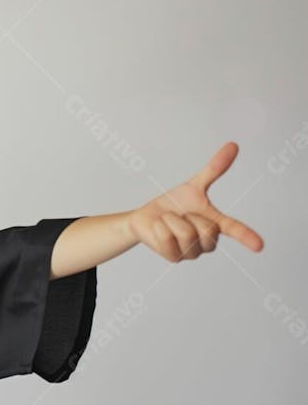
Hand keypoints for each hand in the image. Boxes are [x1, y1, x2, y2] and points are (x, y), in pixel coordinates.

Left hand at [128, 142, 263, 261]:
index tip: (259, 245)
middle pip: (208, 230)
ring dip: (172, 220)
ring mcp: (191, 253)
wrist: (145, 218)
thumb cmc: (173, 204)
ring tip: (169, 221)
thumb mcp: (193, 186)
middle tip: (181, 215)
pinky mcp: (173, 258)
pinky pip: (167, 238)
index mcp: (215, 224)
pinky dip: (160, 228)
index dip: (246, 236)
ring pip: (186, 234)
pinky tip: (159, 229)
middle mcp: (207, 242)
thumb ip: (213, 169)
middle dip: (190, 216)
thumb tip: (233, 145)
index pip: (234, 229)